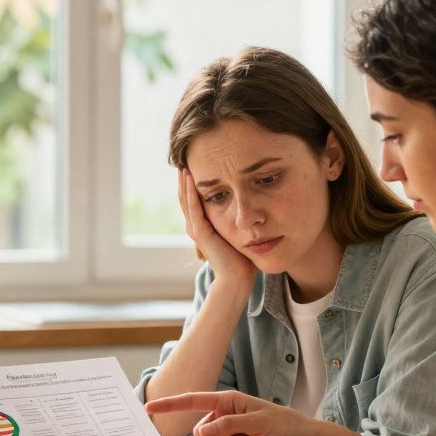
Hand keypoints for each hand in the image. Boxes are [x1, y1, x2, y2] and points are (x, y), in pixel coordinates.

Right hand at [145, 390, 317, 435]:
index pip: (193, 401)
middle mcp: (225, 414)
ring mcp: (229, 431)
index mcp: (228, 401)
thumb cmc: (284, 426)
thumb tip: (202, 432)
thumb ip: (228, 426)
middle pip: (199, 431)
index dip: (171, 404)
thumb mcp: (257, 423)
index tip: (150, 407)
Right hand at [178, 168, 255, 288]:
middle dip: (185, 177)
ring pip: (186, 199)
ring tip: (183, 163)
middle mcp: (196, 225)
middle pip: (185, 196)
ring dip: (184, 181)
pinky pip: (194, 207)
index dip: (193, 182)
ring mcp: (196, 229)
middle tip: (184, 157)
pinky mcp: (201, 232)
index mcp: (203, 225)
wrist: (237, 278)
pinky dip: (191, 191)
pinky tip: (190, 177)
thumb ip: (240, 218)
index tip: (196, 163)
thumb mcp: (239, 232)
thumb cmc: (242, 258)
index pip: (194, 198)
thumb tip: (253, 205)